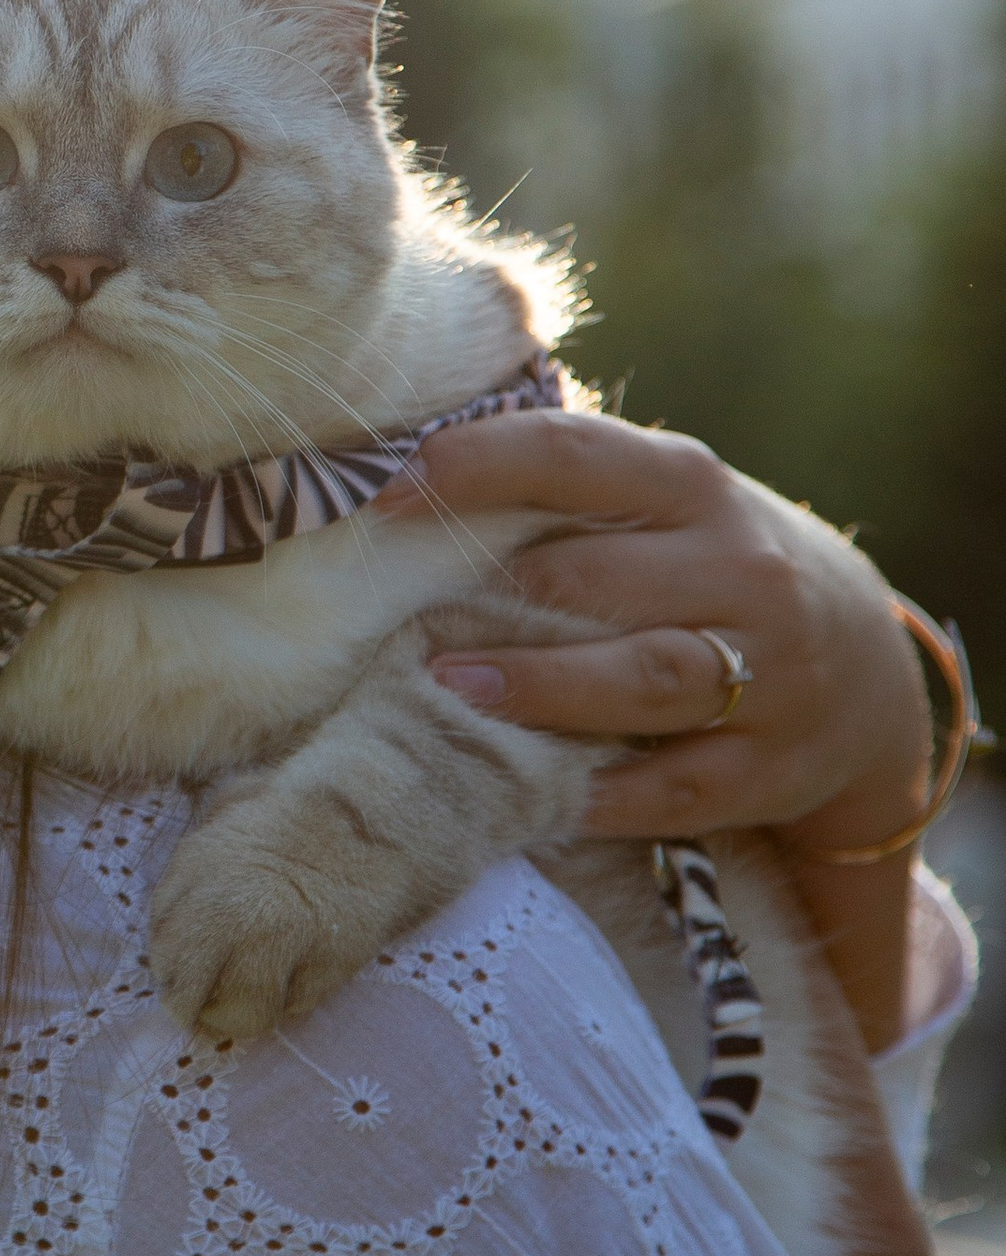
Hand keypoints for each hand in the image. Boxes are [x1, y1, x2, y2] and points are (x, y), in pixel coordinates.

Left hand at [373, 411, 929, 851]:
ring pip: (644, 678)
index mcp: (694, 489)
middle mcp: (741, 572)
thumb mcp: (668, 507)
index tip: (388, 497)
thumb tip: (413, 477)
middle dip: (497, 600)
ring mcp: (769, 673)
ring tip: (452, 692)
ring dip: (542, 688)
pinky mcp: (770, 768)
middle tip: (407, 625)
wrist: (868, 669)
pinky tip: (537, 800)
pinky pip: (677, 788)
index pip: (575, 455)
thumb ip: (569, 488)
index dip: (476, 466)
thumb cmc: (713, 569)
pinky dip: (604, 797)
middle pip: (600, 580)